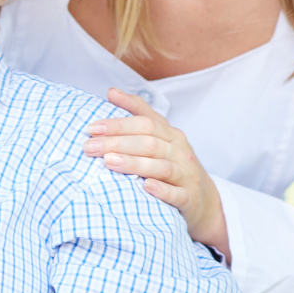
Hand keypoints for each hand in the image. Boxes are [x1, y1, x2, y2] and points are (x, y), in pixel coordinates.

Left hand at [83, 88, 230, 259]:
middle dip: (117, 143)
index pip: (145, 123)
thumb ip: (138, 113)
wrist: (204, 200)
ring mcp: (186, 175)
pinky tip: (145, 187)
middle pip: (149, 143)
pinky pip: (176, 194)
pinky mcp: (190, 198)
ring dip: (133, 163)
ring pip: (161, 167)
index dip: (118, 124)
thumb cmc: (174, 164)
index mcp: (171, 135)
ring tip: (108, 162)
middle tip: (89, 147)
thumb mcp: (161, 137)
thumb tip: (111, 91)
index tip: (91, 128)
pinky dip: (161, 190)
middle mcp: (180, 151)